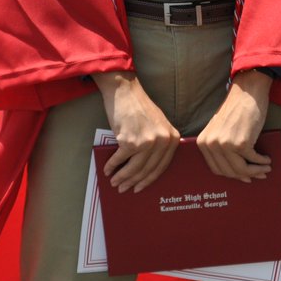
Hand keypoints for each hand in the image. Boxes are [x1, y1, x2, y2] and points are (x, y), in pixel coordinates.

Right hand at [93, 70, 179, 192]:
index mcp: (172, 138)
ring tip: (115, 182)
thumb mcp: (158, 124)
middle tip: (124, 189)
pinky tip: (108, 170)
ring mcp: (147, 142)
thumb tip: (146, 169)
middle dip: (134, 182)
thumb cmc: (139, 107)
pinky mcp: (130, 141)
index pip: (162, 167)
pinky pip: (119, 160)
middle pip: (147, 170)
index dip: (149, 180)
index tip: (140, 187)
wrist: (125, 91)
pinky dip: (112, 166)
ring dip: (122, 178)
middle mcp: (162, 141)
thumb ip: (159, 143)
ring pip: (134, 169)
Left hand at [196, 69, 272, 181]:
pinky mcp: (240, 143)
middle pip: (230, 172)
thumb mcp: (220, 130)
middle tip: (258, 175)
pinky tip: (267, 159)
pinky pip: (253, 159)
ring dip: (256, 171)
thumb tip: (238, 171)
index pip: (217, 169)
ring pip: (241, 169)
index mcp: (203, 143)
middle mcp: (211, 145)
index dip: (232, 175)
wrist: (247, 92)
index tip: (244, 177)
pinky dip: (262, 162)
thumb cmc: (236, 109)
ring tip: (266, 169)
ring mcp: (225, 145)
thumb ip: (222, 148)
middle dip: (246, 176)